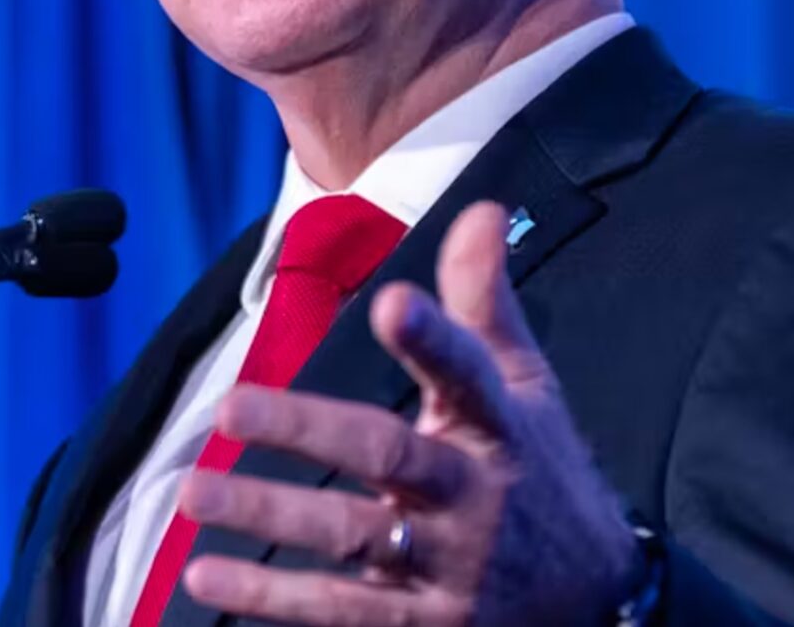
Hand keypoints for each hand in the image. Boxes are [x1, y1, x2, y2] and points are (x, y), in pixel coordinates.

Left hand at [173, 202, 644, 625]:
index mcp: (499, 427)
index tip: (394, 302)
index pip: (470, 373)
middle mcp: (472, 496)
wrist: (599, 600)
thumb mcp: (525, 387)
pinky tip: (204, 577)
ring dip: (269, 519)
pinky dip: (270, 599)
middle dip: (308, 433)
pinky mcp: (424, 625)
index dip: (435, 340)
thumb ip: (483, 303)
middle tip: (228, 409)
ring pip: (351, 541)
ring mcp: (447, 569)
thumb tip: (478, 207)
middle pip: (389, 458)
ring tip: (194, 493)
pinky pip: (340, 612)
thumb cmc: (538, 470)